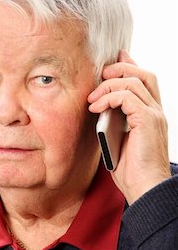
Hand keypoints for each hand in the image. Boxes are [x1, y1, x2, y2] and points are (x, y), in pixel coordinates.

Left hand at [88, 50, 170, 204]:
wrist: (144, 189)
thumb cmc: (131, 170)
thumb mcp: (118, 139)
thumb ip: (113, 120)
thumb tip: (98, 107)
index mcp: (150, 114)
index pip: (144, 80)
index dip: (129, 65)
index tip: (113, 60)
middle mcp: (156, 111)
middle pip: (142, 74)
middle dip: (119, 68)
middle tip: (100, 75)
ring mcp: (154, 115)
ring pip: (134, 81)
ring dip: (108, 85)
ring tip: (92, 98)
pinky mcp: (147, 121)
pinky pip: (128, 97)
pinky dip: (109, 97)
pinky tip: (96, 107)